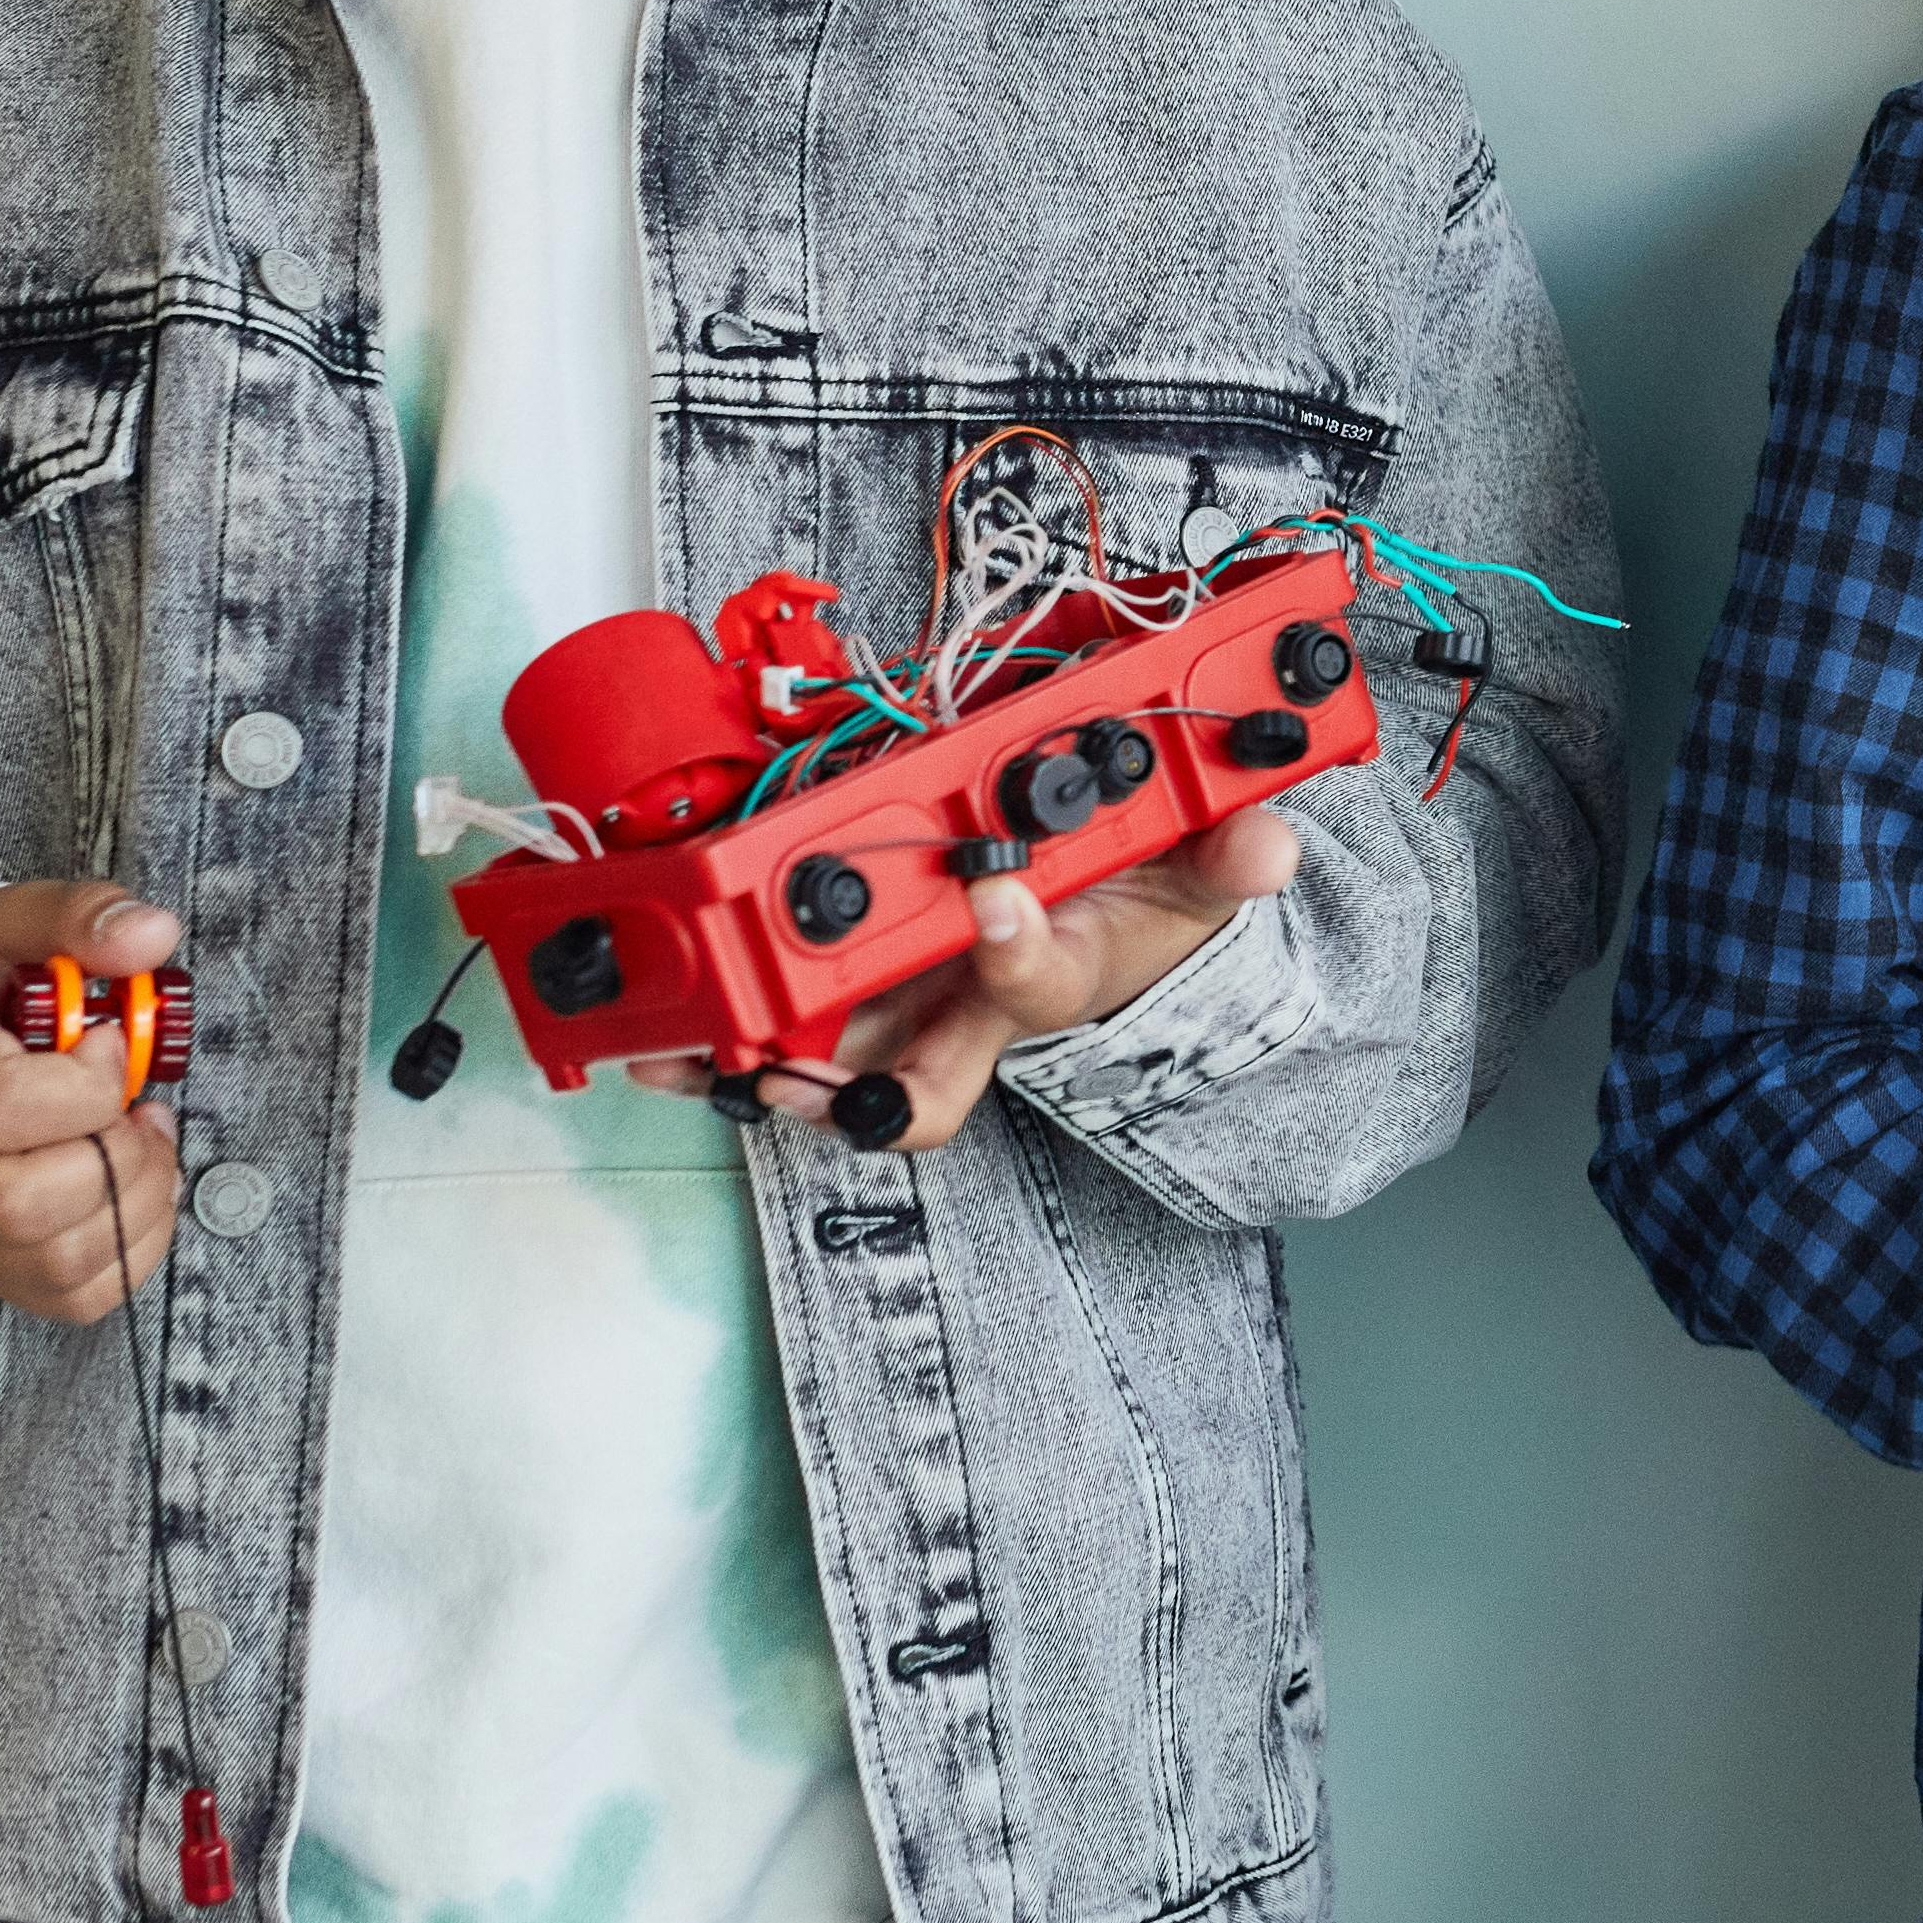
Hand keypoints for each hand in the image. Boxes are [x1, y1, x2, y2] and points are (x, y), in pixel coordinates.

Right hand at [0, 878, 184, 1322]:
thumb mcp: (4, 925)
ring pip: (50, 1262)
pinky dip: (132, 1250)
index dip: (85, 1084)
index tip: (110, 1043)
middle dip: (117, 1157)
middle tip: (137, 1108)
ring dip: (137, 1202)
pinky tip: (134, 1184)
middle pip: (19, 1203)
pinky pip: (68, 1297)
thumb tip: (156, 934)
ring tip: (142, 1141)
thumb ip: (78, 916)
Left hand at [629, 800, 1304, 1154]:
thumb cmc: (1140, 905)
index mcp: (1050, 974)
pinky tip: (656, 1029)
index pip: (1034, 979)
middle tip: (772, 1056)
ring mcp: (900, 1009)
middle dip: (832, 1073)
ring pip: (815, 1059)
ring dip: (741, 1062)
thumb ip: (1232, 856)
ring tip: (683, 1052)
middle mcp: (964, 1011)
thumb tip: (1266, 848)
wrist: (1113, 933)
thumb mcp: (1202, 876)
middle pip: (898, 1074)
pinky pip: (766, 1024)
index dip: (1011, 945)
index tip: (993, 897)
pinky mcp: (846, 988)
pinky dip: (707, 1032)